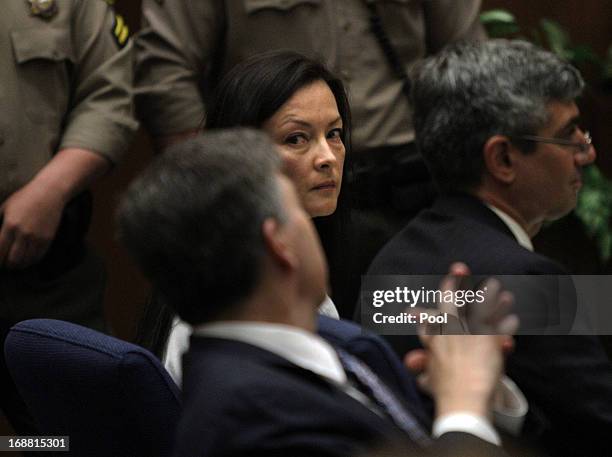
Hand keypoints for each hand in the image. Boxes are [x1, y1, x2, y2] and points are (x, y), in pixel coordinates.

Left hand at [0, 182, 65, 268]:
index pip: (0, 250)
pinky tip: (26, 260)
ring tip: (14, 264)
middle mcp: (23, 233)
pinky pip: (38, 257)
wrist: (50, 192)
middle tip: (4, 264)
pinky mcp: (48, 239)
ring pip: (26, 261)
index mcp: (10, 225)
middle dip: (6, 265)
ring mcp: (37, 237)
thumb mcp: (5, 207)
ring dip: (18, 265)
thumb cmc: (25, 197)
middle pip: (12, 260)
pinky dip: (30, 261)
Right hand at [404, 263, 517, 417]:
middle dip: (456, 283)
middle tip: (460, 267)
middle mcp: (450, 330)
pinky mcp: (489, 340)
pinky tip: (513, 317)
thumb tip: (410, 361)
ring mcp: (471, 332)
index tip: (439, 288)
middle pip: (452, 300)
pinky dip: (507, 322)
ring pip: (481, 307)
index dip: (434, 297)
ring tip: (497, 287)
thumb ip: (421, 364)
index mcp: (434, 337)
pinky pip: (501, 326)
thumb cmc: (444, 392)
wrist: (461, 401)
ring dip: (489, 297)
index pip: (430, 313)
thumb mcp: (428, 376)